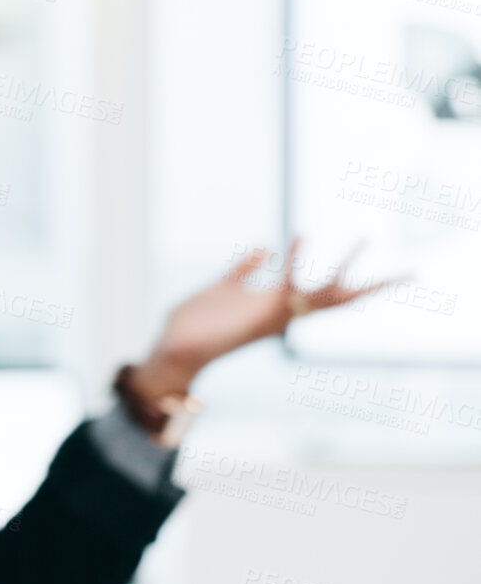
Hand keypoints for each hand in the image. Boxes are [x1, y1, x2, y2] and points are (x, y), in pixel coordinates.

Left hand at [128, 240, 391, 416]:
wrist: (172, 350)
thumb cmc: (195, 325)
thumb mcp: (223, 289)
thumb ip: (244, 270)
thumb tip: (265, 248)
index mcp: (278, 308)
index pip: (327, 295)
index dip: (358, 283)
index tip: (389, 272)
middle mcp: (283, 315)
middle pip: (340, 299)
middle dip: (375, 286)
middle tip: (412, 271)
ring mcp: (273, 316)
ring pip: (322, 292)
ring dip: (345, 264)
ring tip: (368, 235)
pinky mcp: (257, 315)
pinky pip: (284, 285)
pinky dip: (295, 259)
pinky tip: (302, 234)